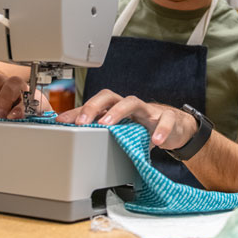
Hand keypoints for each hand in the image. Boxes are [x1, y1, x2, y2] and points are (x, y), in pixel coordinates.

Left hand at [56, 89, 197, 149]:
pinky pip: (165, 120)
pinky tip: (156, 141)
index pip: (94, 104)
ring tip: (108, 125)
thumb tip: (72, 134)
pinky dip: (160, 130)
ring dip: (119, 112)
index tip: (62, 122)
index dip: (78, 110)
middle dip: (94, 106)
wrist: (175, 127)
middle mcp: (130, 106)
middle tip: (82, 122)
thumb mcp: (122, 130)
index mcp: (117, 108)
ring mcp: (149, 110)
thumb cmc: (144, 126)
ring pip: (133, 102)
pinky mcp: (168, 117)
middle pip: (110, 96)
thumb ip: (101, 131)